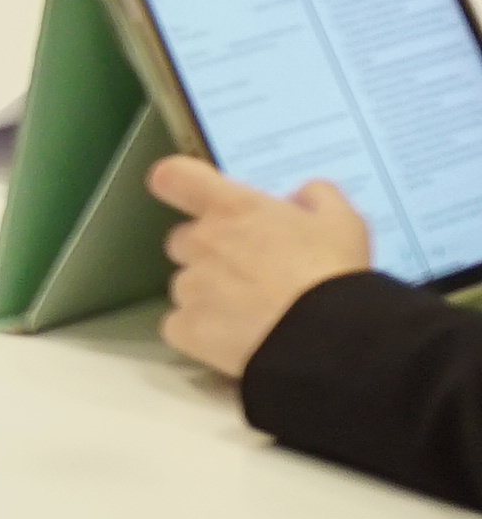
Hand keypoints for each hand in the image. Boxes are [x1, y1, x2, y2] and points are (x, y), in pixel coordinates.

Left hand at [153, 155, 374, 378]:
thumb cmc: (334, 274)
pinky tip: (235, 342)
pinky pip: (180, 327)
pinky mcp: (187, 328)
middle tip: (249, 274)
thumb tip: (300, 196)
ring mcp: (191, 286)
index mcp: (232, 209)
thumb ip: (317, 197)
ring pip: (186, 286)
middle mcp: (202, 241)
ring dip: (208, 296)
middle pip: (184, 240)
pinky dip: (201, 334)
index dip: (178, 184)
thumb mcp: (343, 222)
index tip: (190, 195)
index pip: (174, 177)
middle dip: (209, 253)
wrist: (328, 340)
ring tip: (251, 315)